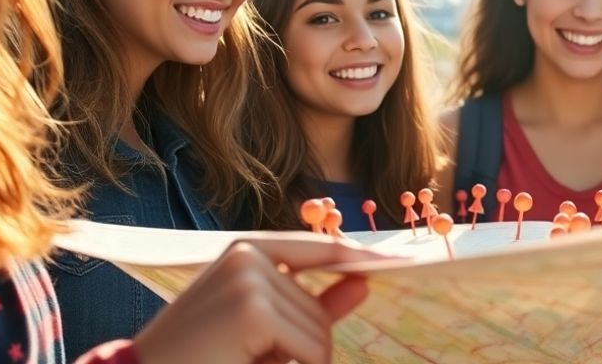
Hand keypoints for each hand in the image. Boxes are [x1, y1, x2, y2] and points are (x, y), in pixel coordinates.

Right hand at [133, 234, 372, 363]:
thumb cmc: (199, 358)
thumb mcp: (260, 329)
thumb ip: (313, 305)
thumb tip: (364, 283)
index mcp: (246, 249)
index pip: (319, 249)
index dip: (360, 258)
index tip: (402, 260)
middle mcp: (249, 254)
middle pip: (320, 306)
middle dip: (302, 345)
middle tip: (248, 356)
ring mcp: (251, 277)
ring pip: (319, 330)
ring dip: (296, 361)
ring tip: (244, 360)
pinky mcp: (253, 308)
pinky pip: (310, 348)